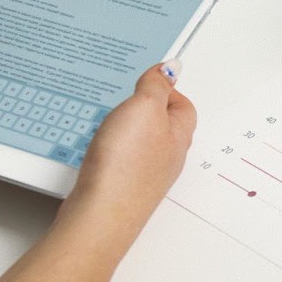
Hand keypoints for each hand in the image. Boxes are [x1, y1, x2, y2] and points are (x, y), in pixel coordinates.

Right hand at [57, 62, 196, 231]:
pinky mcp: (122, 187)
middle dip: (145, 108)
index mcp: (179, 136)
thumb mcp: (145, 108)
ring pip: (141, 144)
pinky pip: (121, 161)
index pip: (184, 105)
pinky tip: (98, 148)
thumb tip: (172, 67)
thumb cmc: (126, 164)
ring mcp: (144, 175)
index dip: (168, 88)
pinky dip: (112, 149)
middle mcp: (166, 157)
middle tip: (127, 96)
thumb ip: (157, 86)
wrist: (100, 213)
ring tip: (110, 119)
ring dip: (126, 129)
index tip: (148, 78)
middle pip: (163, 125)